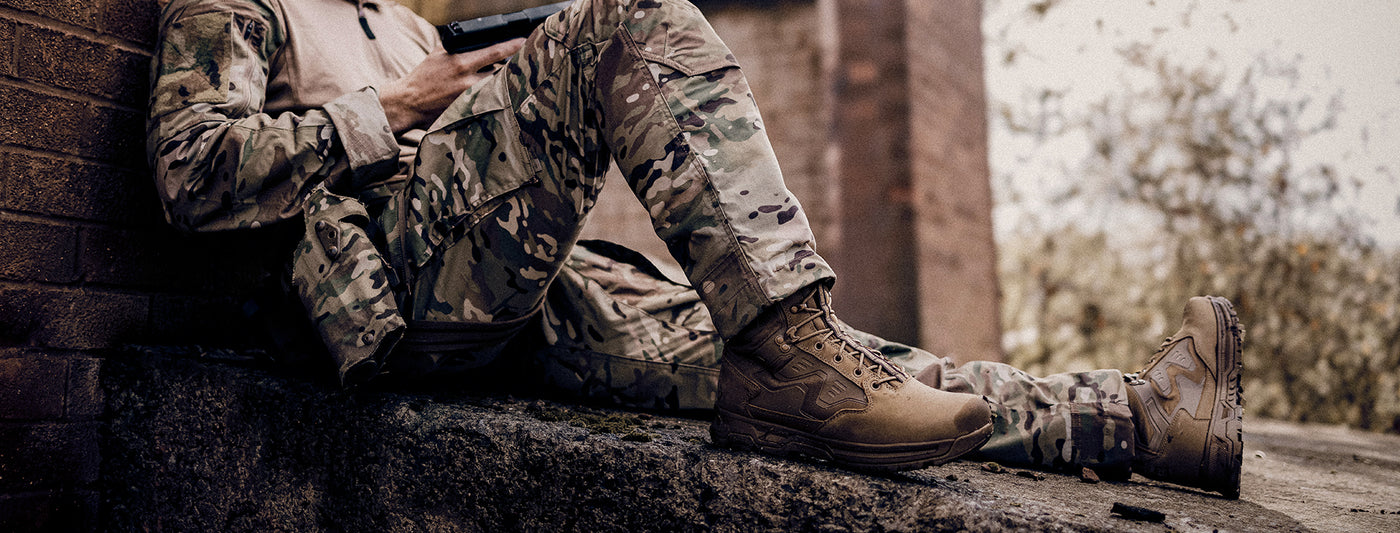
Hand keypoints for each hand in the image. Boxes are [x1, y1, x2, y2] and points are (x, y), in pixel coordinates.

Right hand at [379, 38, 524, 133]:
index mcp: (461, 63)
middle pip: (502, 73)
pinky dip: (493, 97)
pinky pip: (488, 102)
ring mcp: (470, 99)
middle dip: (512, 68)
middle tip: (521, 64)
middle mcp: (468, 82)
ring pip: (497, 88)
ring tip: (509, 80)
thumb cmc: (425, 76)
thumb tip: (480, 41)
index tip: (524, 42)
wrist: (410, 102)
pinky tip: (497, 96)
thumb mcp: (440, 54)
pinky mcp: (469, 112)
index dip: (512, 46)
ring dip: (502, 83)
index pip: (494, 52)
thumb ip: (460, 48)